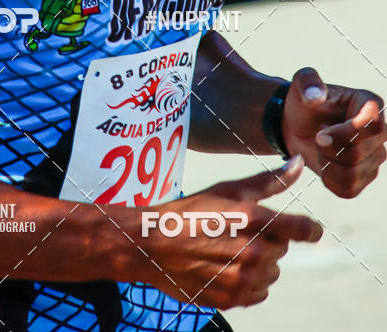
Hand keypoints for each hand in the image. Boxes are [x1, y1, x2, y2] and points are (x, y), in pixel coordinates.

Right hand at [142, 155, 321, 308]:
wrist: (152, 244)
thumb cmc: (190, 212)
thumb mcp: (227, 189)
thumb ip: (268, 180)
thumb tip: (298, 163)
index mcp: (252, 219)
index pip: (302, 230)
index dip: (309, 229)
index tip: (310, 230)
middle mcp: (251, 252)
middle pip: (282, 249)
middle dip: (267, 240)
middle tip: (237, 232)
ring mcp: (242, 278)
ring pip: (271, 272)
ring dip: (258, 263)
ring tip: (228, 250)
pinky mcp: (232, 298)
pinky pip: (258, 293)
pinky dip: (248, 282)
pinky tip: (225, 268)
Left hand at [282, 68, 386, 197]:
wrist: (297, 126)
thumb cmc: (303, 103)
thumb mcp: (300, 86)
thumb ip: (307, 82)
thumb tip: (316, 95)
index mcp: (370, 105)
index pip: (373, 125)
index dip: (346, 134)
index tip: (321, 133)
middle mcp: (379, 132)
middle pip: (360, 153)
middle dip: (329, 149)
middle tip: (317, 137)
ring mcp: (375, 156)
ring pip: (354, 174)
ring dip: (327, 164)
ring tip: (320, 148)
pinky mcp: (364, 177)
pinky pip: (349, 189)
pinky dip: (329, 179)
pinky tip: (323, 162)